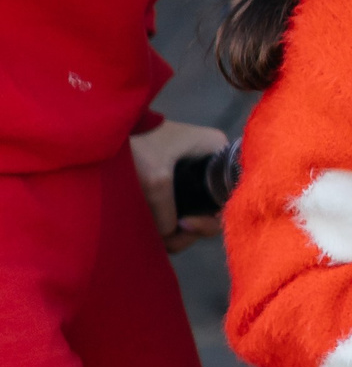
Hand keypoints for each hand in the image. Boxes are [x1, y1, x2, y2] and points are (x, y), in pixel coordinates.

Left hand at [131, 120, 228, 252]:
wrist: (108, 127)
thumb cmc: (139, 143)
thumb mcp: (155, 179)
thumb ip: (165, 212)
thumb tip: (169, 237)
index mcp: (219, 152)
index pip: (228, 193)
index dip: (211, 216)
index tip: (186, 224)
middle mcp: (214, 161)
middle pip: (214, 206)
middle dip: (194, 228)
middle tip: (169, 239)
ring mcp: (197, 170)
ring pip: (199, 209)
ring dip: (181, 228)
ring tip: (160, 238)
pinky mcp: (179, 177)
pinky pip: (185, 204)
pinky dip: (173, 220)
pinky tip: (159, 230)